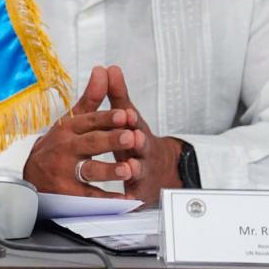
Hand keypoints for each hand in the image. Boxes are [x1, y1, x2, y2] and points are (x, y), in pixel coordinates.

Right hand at [23, 66, 144, 196]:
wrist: (32, 175)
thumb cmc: (58, 145)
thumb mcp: (72, 120)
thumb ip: (91, 98)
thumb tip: (102, 71)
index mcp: (69, 128)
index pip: (90, 121)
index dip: (108, 119)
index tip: (125, 115)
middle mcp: (66, 148)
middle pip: (91, 143)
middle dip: (112, 140)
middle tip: (131, 138)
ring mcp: (66, 171)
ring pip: (89, 169)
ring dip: (109, 170)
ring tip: (128, 169)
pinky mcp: (69, 192)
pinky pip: (89, 196)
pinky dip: (106, 199)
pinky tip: (122, 198)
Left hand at [104, 66, 180, 203]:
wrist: (160, 169)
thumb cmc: (135, 139)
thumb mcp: (127, 117)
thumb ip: (116, 95)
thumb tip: (108, 68)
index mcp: (136, 132)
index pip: (134, 123)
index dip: (131, 118)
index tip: (128, 114)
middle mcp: (142, 152)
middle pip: (141, 146)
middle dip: (137, 141)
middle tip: (133, 138)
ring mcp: (142, 172)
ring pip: (139, 171)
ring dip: (135, 169)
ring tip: (130, 168)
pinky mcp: (139, 192)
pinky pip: (134, 197)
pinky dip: (131, 198)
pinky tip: (126, 200)